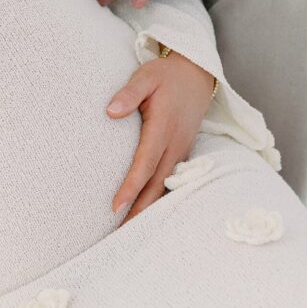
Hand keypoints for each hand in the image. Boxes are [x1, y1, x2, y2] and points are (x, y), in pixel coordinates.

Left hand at [107, 51, 214, 225]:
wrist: (197, 73)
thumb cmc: (166, 75)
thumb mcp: (145, 77)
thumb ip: (128, 93)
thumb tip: (110, 112)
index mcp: (163, 127)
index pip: (145, 162)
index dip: (131, 186)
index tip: (115, 206)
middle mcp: (175, 143)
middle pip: (156, 183)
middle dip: (139, 210)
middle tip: (119, 234)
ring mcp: (182, 149)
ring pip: (165, 185)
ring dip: (149, 208)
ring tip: (130, 229)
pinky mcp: (183, 151)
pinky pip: (171, 179)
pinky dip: (159, 196)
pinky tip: (146, 210)